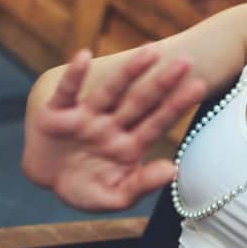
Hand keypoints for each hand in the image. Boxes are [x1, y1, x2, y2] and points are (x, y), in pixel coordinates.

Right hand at [23, 48, 206, 210]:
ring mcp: (86, 117)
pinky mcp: (56, 113)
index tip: (199, 86)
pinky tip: (85, 55)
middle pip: (141, 101)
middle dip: (162, 82)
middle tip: (186, 61)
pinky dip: (74, 75)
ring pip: (111, 91)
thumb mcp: (114, 196)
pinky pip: (67, 92)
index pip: (158, 122)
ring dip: (129, 71)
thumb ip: (142, 184)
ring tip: (150, 51)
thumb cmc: (85, 189)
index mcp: (130, 144)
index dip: (178, 105)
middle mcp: (112, 125)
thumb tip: (173, 171)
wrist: (47, 181)